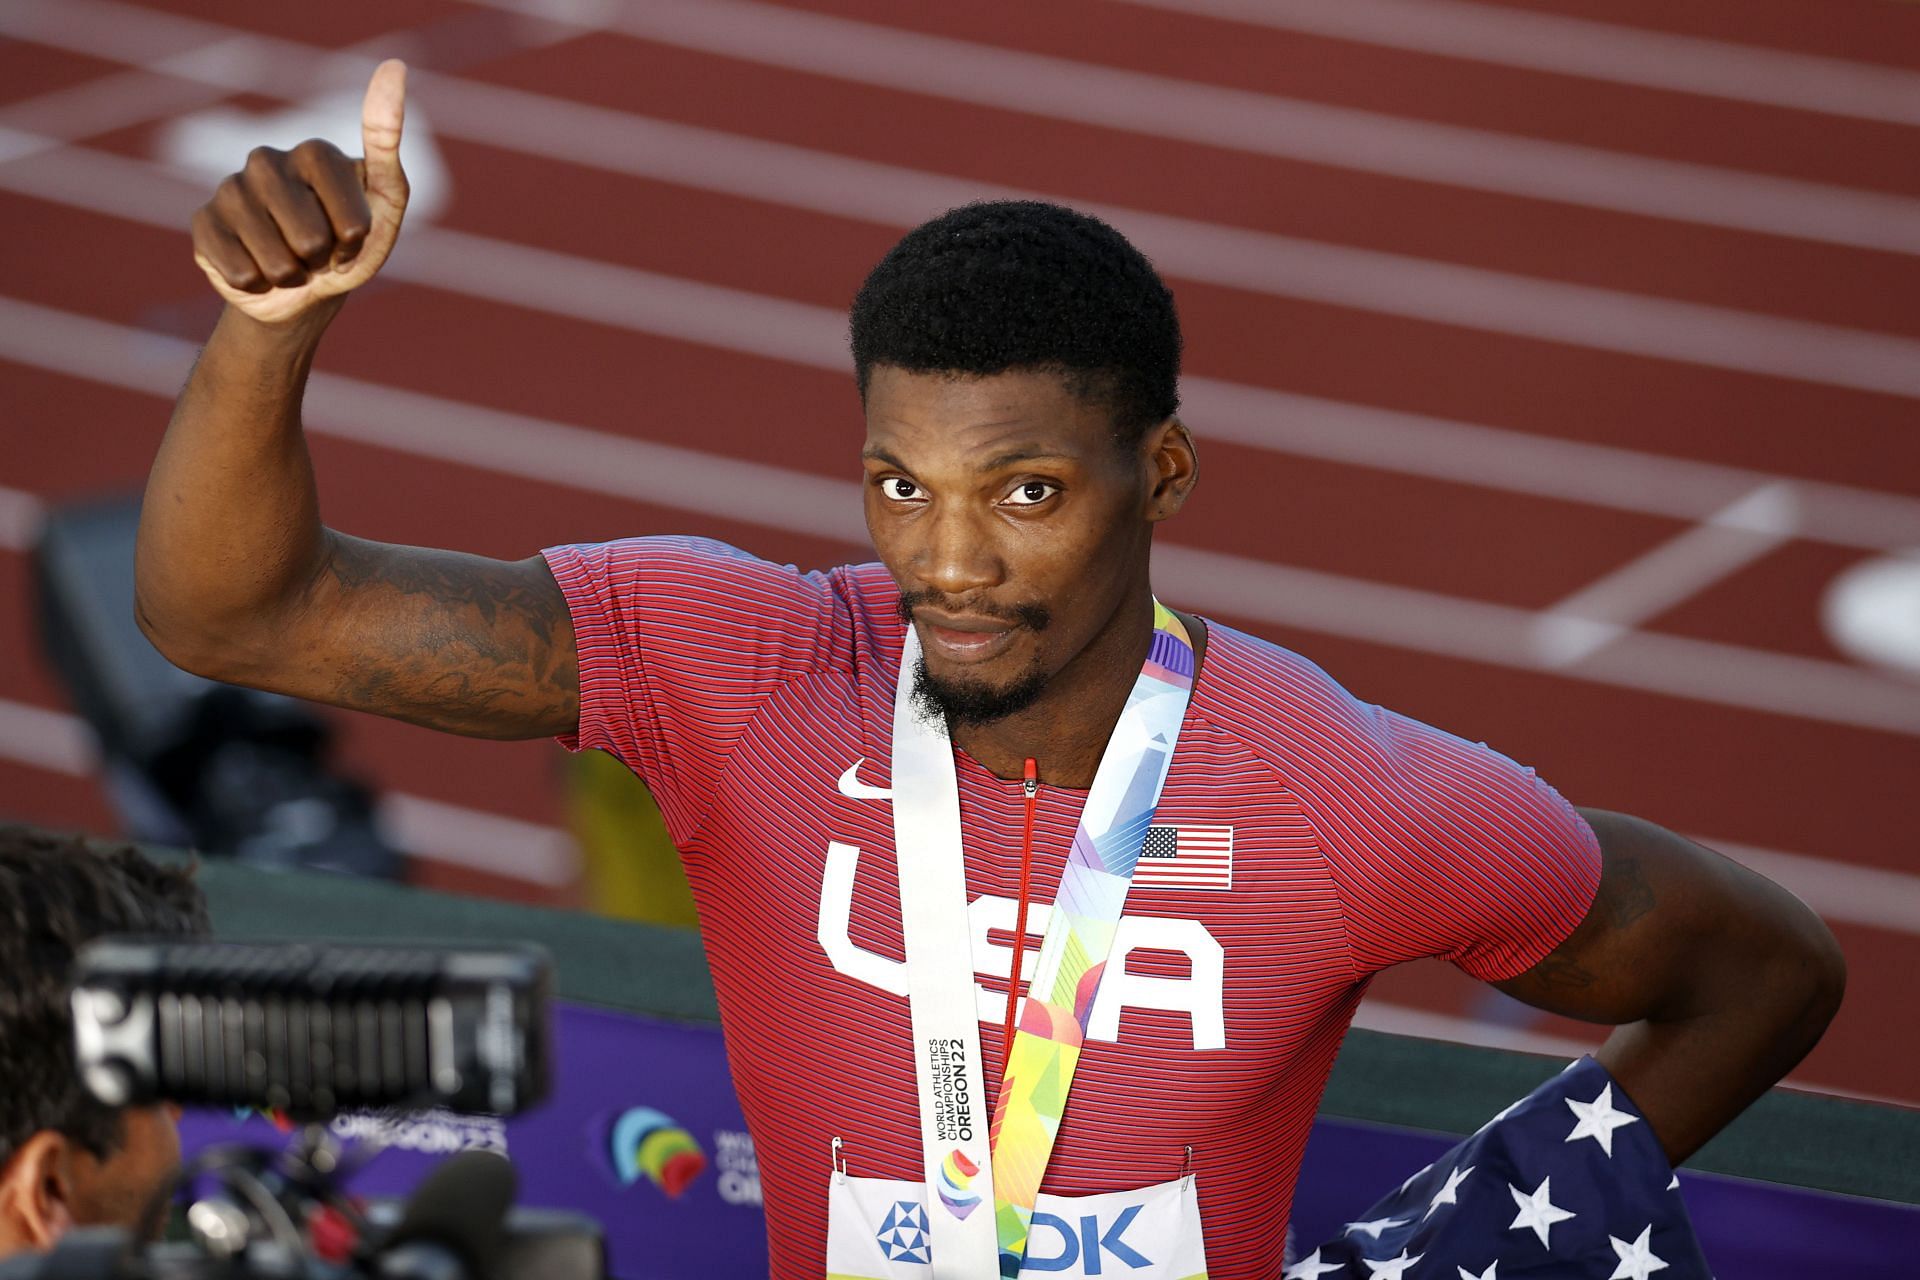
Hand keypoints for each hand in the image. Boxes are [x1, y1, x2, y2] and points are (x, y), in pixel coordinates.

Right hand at [190, 60, 409, 326]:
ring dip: (291, 278)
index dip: (357, 246)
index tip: (352, 238)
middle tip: (317, 253)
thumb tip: (395, 65)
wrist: (301, 289)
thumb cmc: (349, 246)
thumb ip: (387, 145)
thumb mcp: (385, 204)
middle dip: (322, 263)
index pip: (353, 224)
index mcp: (315, 152)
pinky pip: (241, 272)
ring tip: (291, 263)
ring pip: (277, 262)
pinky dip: (258, 285)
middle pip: (312, 242)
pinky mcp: (202, 222)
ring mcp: (230, 188)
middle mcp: (266, 160)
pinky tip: (258, 270)